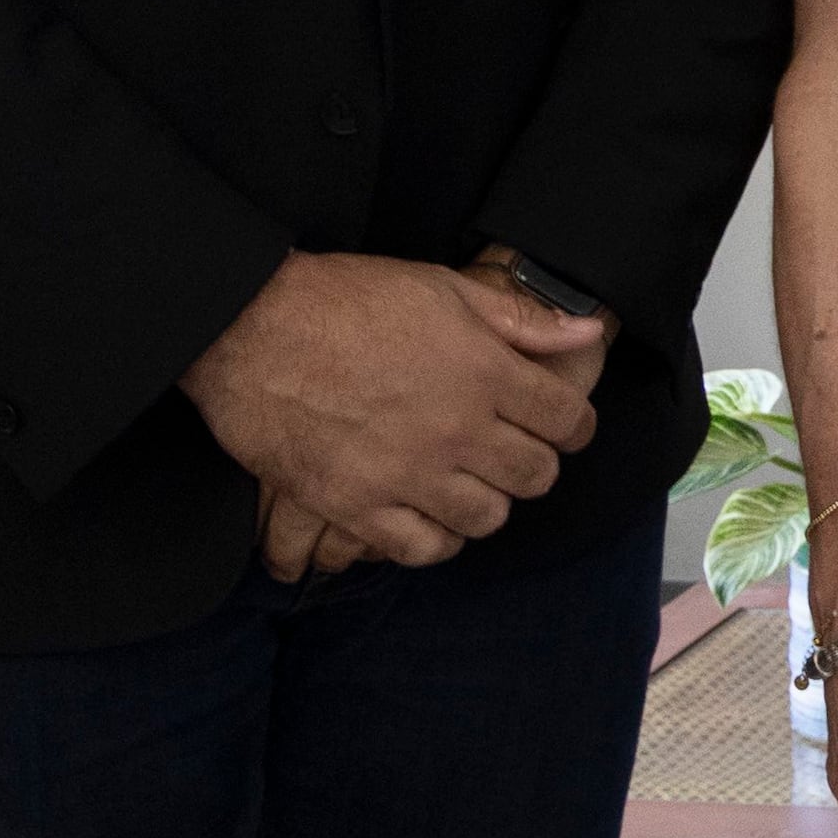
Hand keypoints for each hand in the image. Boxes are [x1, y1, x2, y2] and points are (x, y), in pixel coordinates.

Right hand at [181, 251, 605, 568]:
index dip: (574, 427)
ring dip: (487, 503)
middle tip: (514, 452)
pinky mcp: (354, 506)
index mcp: (484, 372)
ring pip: (485, 518)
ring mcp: (406, 473)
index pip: (567, 422)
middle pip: (534, 476)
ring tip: (470, 483)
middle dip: (534, 465)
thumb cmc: (346, 300)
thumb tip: (587, 333)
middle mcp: (456, 429)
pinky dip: (435, 539)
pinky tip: (429, 516)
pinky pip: (420, 549)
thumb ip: (520, 320)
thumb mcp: (442, 289)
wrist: (250, 328)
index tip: (564, 427)